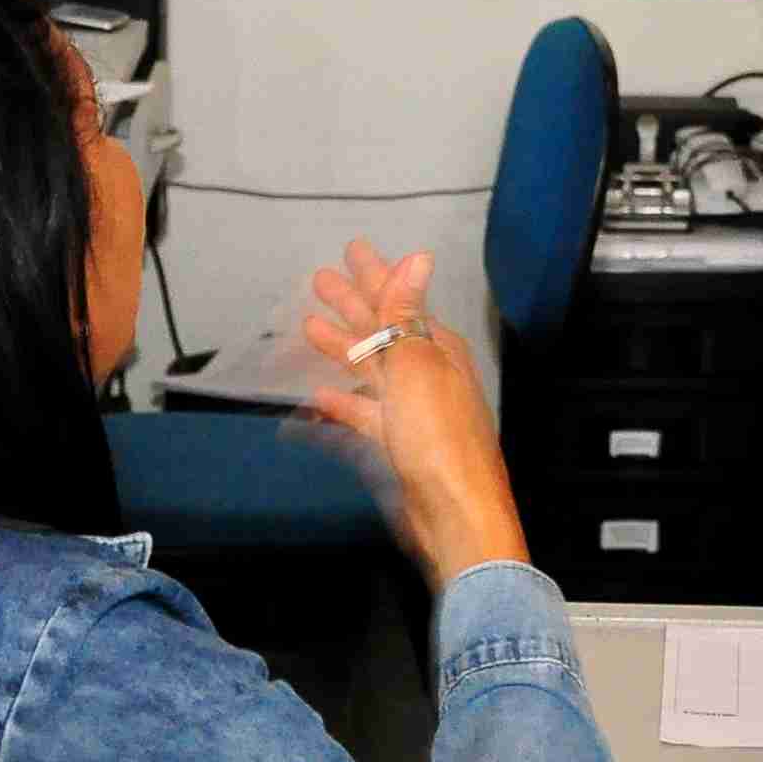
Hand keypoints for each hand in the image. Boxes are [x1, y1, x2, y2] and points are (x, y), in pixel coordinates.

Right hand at [294, 245, 531, 585]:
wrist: (454, 512)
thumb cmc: (436, 435)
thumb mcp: (417, 366)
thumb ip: (408, 315)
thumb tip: (418, 257)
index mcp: (438, 350)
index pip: (400, 300)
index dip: (375, 274)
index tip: (350, 249)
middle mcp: (429, 373)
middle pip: (384, 330)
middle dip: (354, 303)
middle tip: (319, 279)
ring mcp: (414, 410)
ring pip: (372, 369)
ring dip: (343, 347)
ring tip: (308, 324)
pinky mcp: (400, 444)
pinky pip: (367, 413)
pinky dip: (345, 401)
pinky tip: (320, 394)